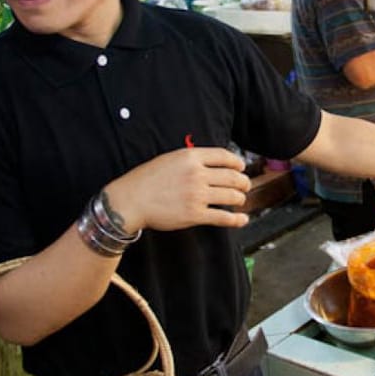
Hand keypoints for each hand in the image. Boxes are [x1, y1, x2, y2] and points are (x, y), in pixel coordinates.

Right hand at [104, 147, 251, 232]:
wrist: (129, 201)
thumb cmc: (146, 180)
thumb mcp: (170, 159)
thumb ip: (192, 159)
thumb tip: (214, 163)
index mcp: (191, 157)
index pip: (225, 156)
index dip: (238, 162)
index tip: (241, 167)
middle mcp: (197, 174)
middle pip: (233, 176)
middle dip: (243, 182)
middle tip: (245, 186)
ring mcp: (197, 195)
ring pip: (231, 196)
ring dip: (240, 199)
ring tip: (240, 200)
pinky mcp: (195, 215)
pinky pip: (223, 217)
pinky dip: (237, 220)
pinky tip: (242, 219)